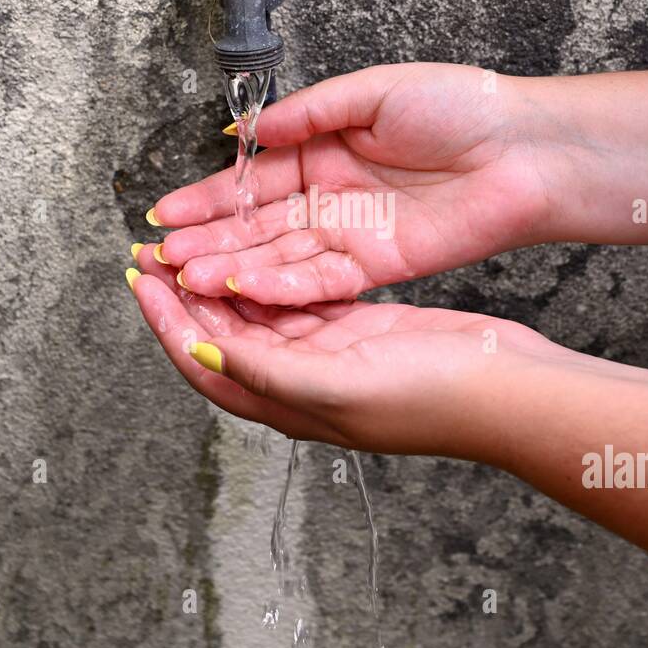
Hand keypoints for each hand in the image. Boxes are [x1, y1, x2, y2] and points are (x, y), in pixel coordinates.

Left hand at [127, 244, 559, 459]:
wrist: (507, 389)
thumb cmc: (433, 398)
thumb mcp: (339, 384)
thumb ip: (266, 368)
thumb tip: (199, 349)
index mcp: (287, 404)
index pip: (202, 360)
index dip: (166, 321)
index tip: (140, 278)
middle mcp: (299, 383)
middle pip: (220, 334)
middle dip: (183, 293)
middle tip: (155, 249)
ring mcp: (328, 357)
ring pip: (255, 315)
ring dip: (220, 281)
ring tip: (192, 243)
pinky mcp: (357, 331)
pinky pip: (297, 300)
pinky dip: (269, 275)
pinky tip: (254, 248)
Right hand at [146, 63, 550, 304]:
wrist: (524, 147)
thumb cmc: (462, 106)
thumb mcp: (373, 90)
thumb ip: (308, 113)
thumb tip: (247, 130)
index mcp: (324, 151)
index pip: (252, 180)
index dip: (208, 197)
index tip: (164, 211)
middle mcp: (330, 197)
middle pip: (256, 225)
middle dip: (206, 240)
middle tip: (159, 254)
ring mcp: (351, 233)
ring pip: (279, 257)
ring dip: (231, 266)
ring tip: (184, 275)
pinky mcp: (377, 265)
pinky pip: (320, 280)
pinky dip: (280, 285)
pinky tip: (241, 287)